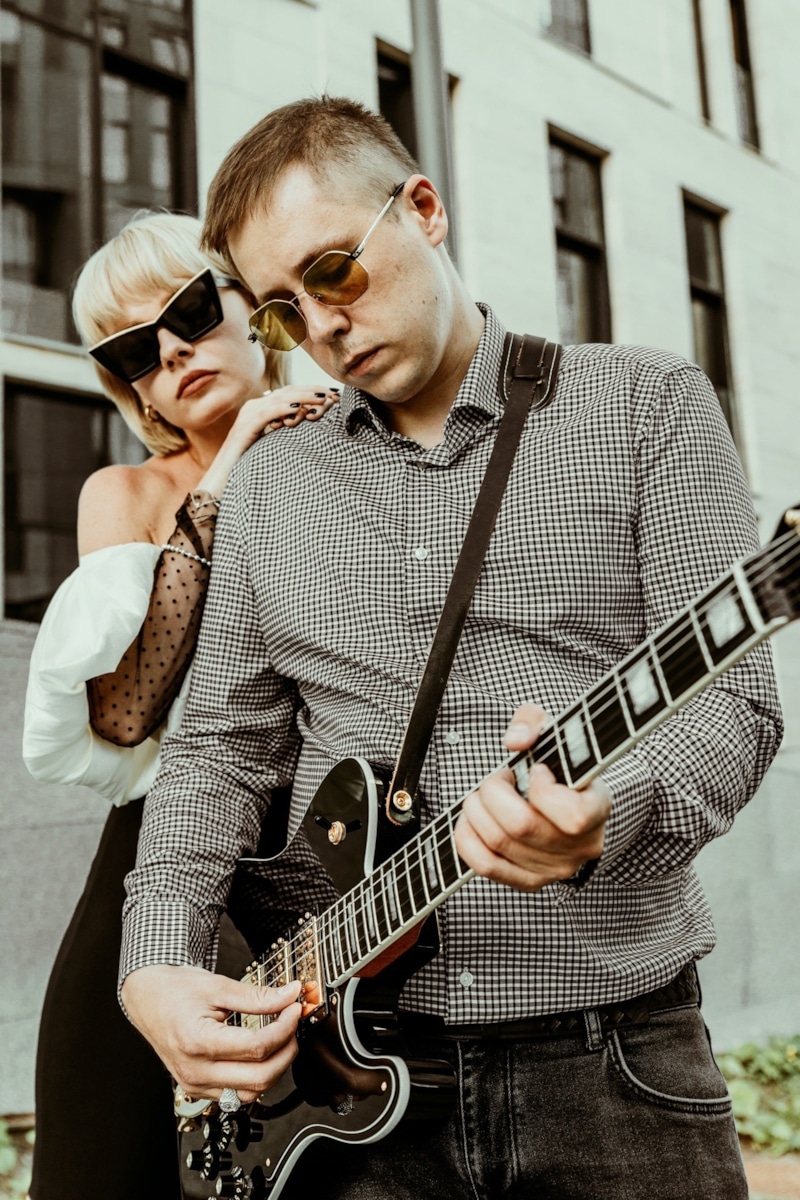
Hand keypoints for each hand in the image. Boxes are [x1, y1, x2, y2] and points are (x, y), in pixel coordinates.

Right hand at [121, 964, 301, 1102]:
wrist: (148, 1000)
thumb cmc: (176, 991)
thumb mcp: (218, 986)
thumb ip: (257, 996)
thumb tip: (290, 995)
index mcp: (198, 1043)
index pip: (256, 1047)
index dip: (284, 1028)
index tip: (294, 1010)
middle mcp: (195, 1071)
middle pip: (259, 1078)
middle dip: (286, 1052)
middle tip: (293, 1026)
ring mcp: (195, 1085)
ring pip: (251, 1094)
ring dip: (275, 1069)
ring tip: (282, 1041)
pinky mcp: (198, 1090)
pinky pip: (236, 1095)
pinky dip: (256, 1078)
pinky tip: (263, 1056)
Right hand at [198, 385, 338, 496]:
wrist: (221, 481)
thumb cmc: (248, 467)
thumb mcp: (272, 447)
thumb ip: (285, 434)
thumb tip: (309, 430)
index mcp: (261, 409)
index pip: (291, 393)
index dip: (313, 392)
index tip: (334, 395)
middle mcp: (254, 407)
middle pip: (289, 391)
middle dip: (314, 391)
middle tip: (335, 394)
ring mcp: (248, 415)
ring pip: (281, 398)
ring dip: (305, 397)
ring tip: (324, 399)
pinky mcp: (245, 427)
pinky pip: (268, 412)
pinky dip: (285, 409)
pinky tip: (300, 410)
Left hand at [455, 702, 610, 891]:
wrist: (565, 800)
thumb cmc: (558, 766)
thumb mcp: (553, 734)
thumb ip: (533, 723)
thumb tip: (515, 741)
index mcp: (598, 810)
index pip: (573, 816)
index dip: (543, 790)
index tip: (536, 770)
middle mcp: (580, 847)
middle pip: (521, 827)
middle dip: (494, 792)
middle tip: (496, 778)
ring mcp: (555, 870)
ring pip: (499, 843)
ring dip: (477, 810)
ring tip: (482, 794)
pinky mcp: (529, 881)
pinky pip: (486, 866)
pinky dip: (467, 838)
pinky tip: (470, 819)